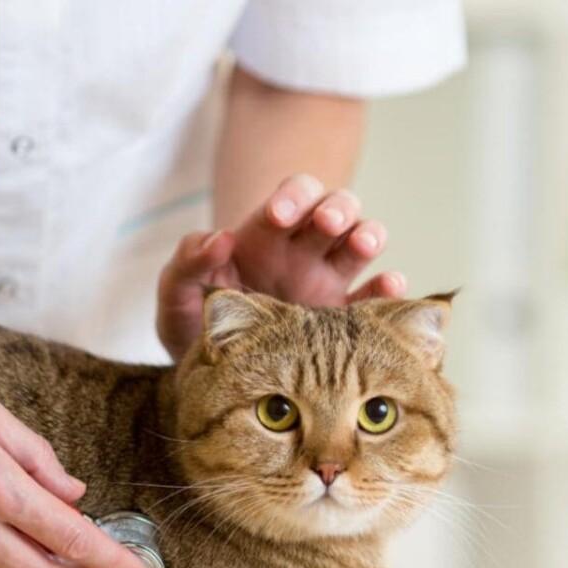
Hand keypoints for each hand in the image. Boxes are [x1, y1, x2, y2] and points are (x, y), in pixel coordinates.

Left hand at [156, 173, 406, 359]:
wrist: (208, 370)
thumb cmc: (194, 321)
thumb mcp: (177, 293)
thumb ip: (187, 262)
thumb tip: (219, 238)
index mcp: (266, 236)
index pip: (292, 196)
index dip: (292, 196)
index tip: (277, 216)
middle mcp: (303, 251)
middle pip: (337, 208)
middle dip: (335, 208)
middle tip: (325, 223)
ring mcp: (328, 282)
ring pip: (362, 241)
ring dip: (367, 235)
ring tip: (361, 244)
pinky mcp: (342, 320)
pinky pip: (374, 299)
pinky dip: (388, 289)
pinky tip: (390, 288)